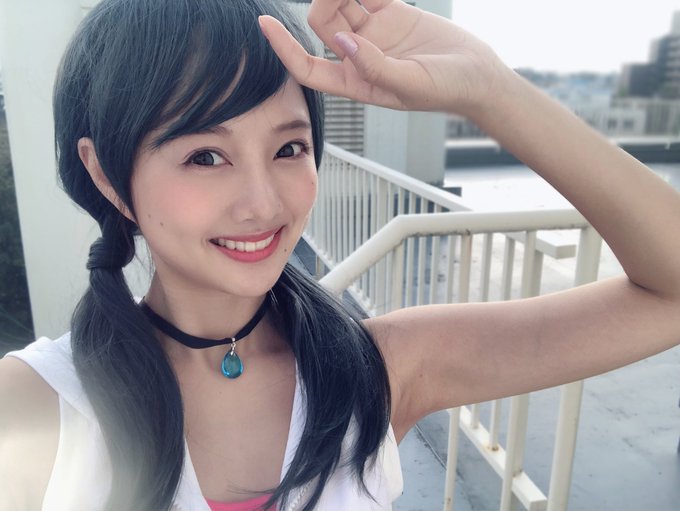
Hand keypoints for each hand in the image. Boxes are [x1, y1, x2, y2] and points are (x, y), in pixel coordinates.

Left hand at [259, 0, 510, 114]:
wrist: (478, 75)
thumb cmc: (446, 91)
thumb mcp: (409, 85)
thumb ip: (374, 66)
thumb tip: (342, 42)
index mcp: (356, 83)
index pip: (308, 67)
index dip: (284, 48)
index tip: (265, 23)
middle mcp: (359, 57)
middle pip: (323, 25)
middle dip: (323, 3)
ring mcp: (375, 33)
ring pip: (342, 4)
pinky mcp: (392, 13)